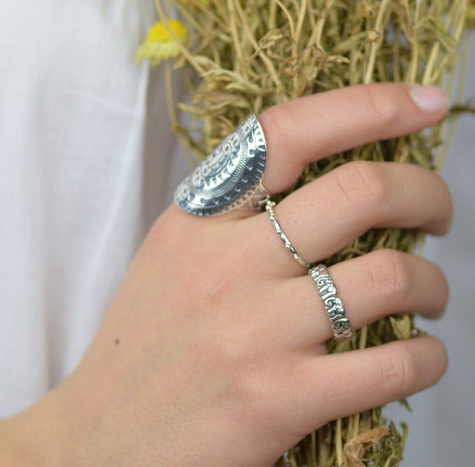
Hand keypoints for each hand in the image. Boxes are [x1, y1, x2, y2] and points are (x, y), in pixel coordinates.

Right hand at [0, 83, 450, 466]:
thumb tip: (324, 178)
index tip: (422, 102)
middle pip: (360, 192)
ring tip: (427, 295)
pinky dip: (427, 356)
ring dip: (434, 282)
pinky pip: (393, 363)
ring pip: (391, 275)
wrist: (98, 440)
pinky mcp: (279, 399)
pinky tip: (414, 356)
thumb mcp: (171, 255)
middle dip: (427, 193)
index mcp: (196, 216)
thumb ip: (231, 213)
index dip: (365, 106)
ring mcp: (254, 329)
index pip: (286, 133)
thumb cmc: (144, 344)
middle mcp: (225, 261)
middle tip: (437, 213)